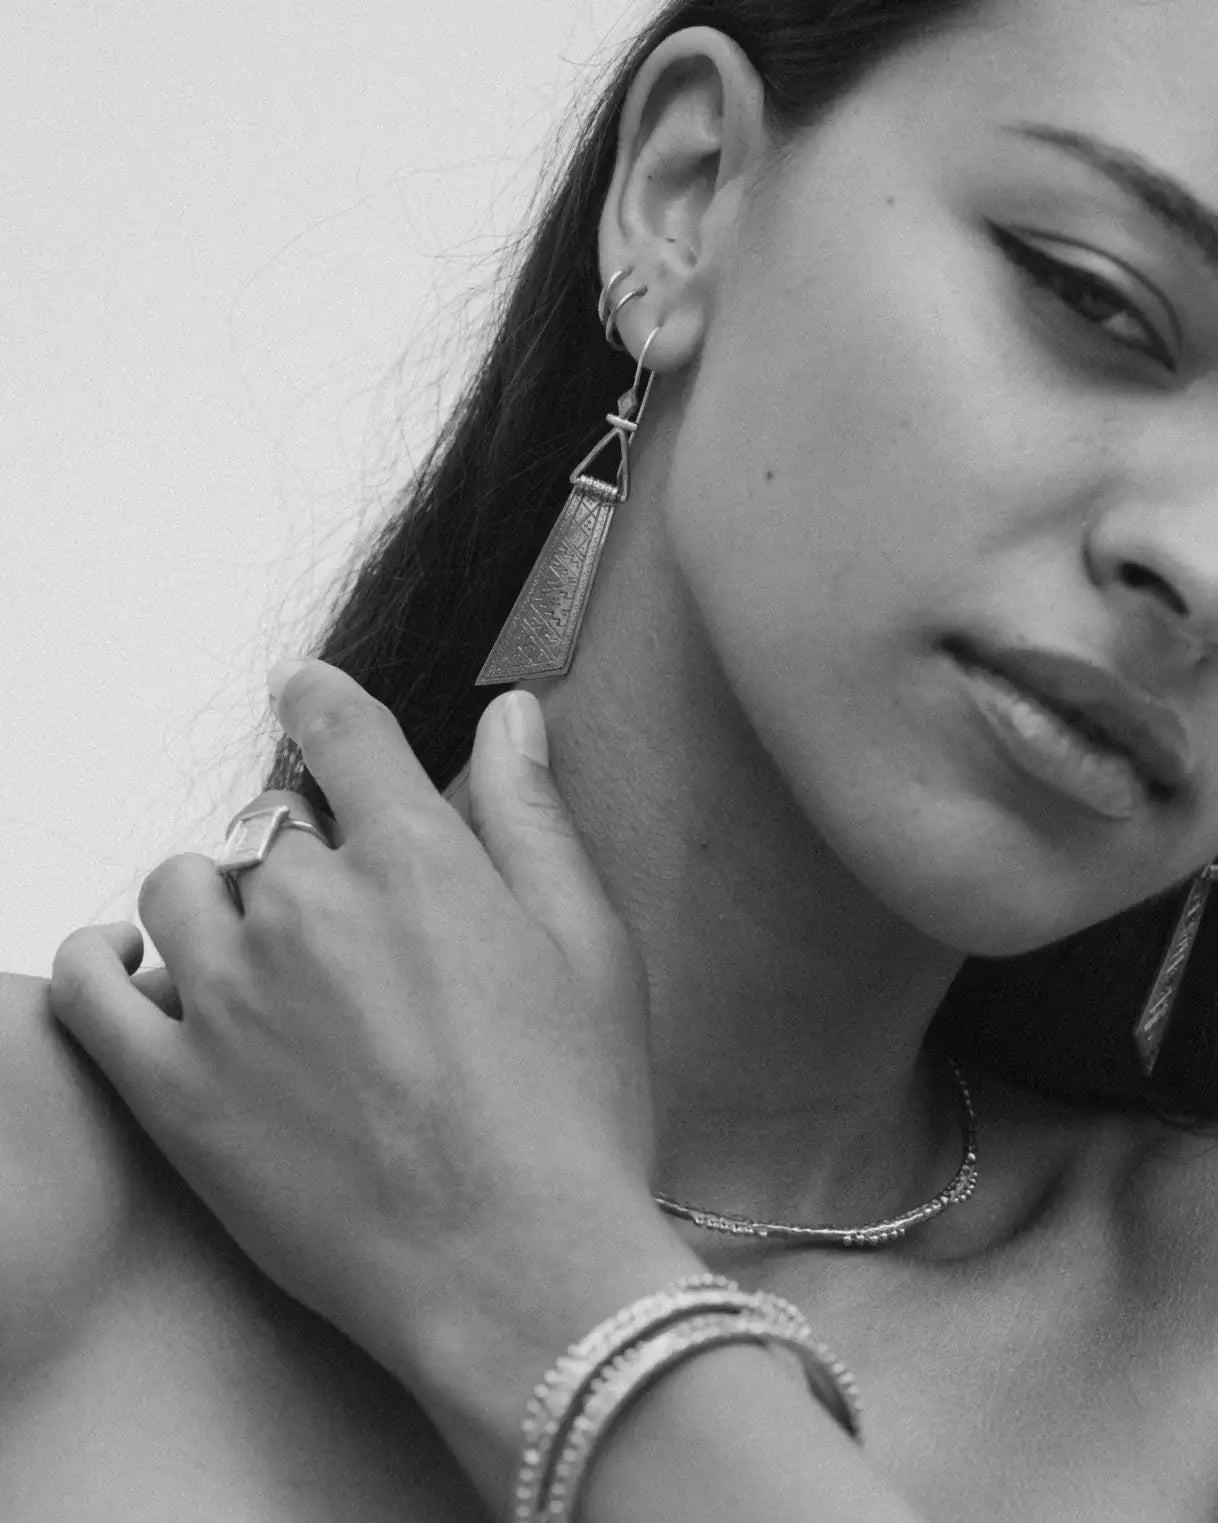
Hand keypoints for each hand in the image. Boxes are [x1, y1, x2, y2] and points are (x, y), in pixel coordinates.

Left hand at [49, 664, 677, 1407]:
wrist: (515, 1271)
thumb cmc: (572, 1112)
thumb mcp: (589, 946)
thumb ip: (533, 817)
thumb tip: (511, 713)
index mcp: (414, 861)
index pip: (341, 732)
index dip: (321, 702)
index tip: (306, 697)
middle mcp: (308, 908)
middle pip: (272, 833)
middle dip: (308, 861)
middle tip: (351, 936)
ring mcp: (230, 998)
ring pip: (179, 890)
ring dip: (216, 904)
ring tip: (257, 960)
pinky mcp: (174, 1090)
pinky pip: (88, 986)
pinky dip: (99, 958)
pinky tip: (132, 966)